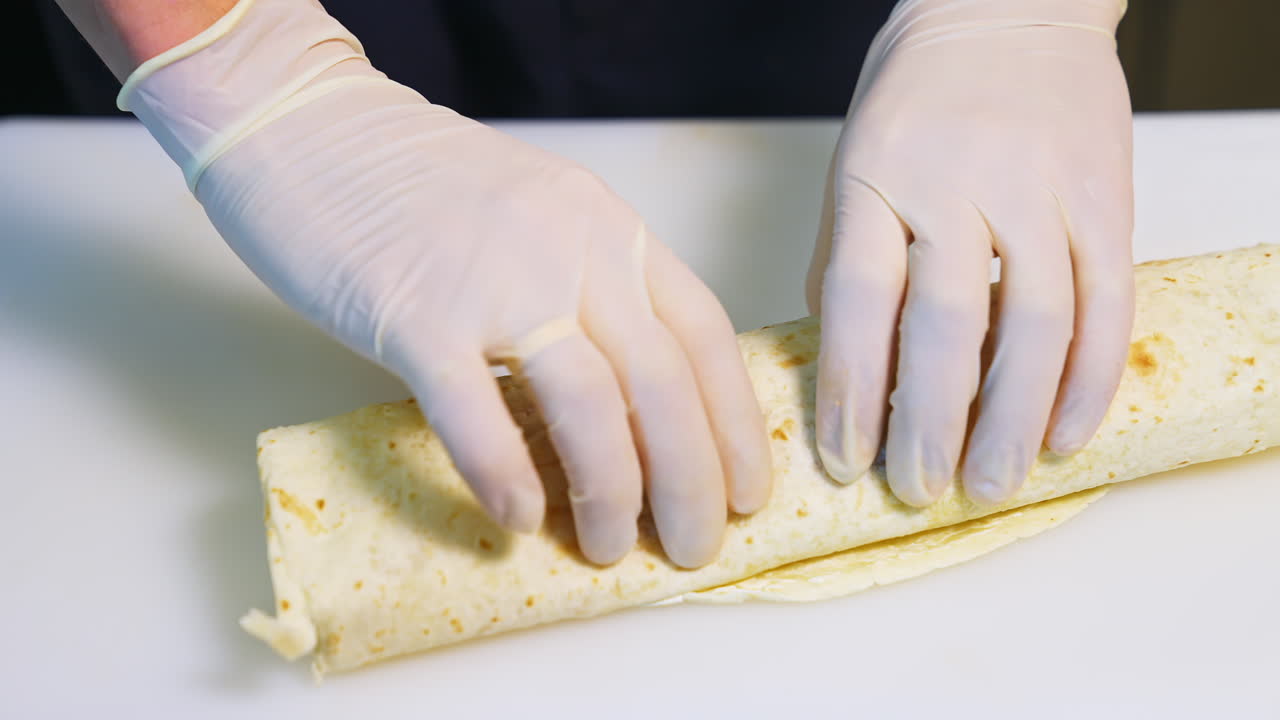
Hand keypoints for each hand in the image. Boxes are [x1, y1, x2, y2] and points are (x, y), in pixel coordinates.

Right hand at [119, 0, 770, 566]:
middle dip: (691, 483)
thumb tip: (624, 403)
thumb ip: (590, 289)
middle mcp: (573, 252)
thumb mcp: (542, 217)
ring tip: (604, 548)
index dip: (735, 426)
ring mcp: (497, 281)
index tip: (745, 491)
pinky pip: (476, 412)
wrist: (307, 124)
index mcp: (610, 230)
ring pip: (589, 406)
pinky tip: (515, 520)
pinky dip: (503, 476)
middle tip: (690, 549)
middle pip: (663, 384)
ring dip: (610, 493)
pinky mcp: (416, 313)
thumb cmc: (419, 181)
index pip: (705, 337)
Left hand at [807, 0, 1134, 506]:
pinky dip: (1091, 377)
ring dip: (1015, 419)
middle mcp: (957, 186)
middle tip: (920, 493)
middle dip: (931, 425)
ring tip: (992, 484)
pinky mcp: (1104, 196)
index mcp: (876, 181)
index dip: (852, 393)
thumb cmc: (915, 99)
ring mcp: (1038, 190)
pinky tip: (1068, 432)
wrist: (1008, 7)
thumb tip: (842, 368)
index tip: (845, 462)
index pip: (858, 304)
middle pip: (947, 327)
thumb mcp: (852, 165)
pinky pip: (1108, 301)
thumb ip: (845, 261)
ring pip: (1036, 325)